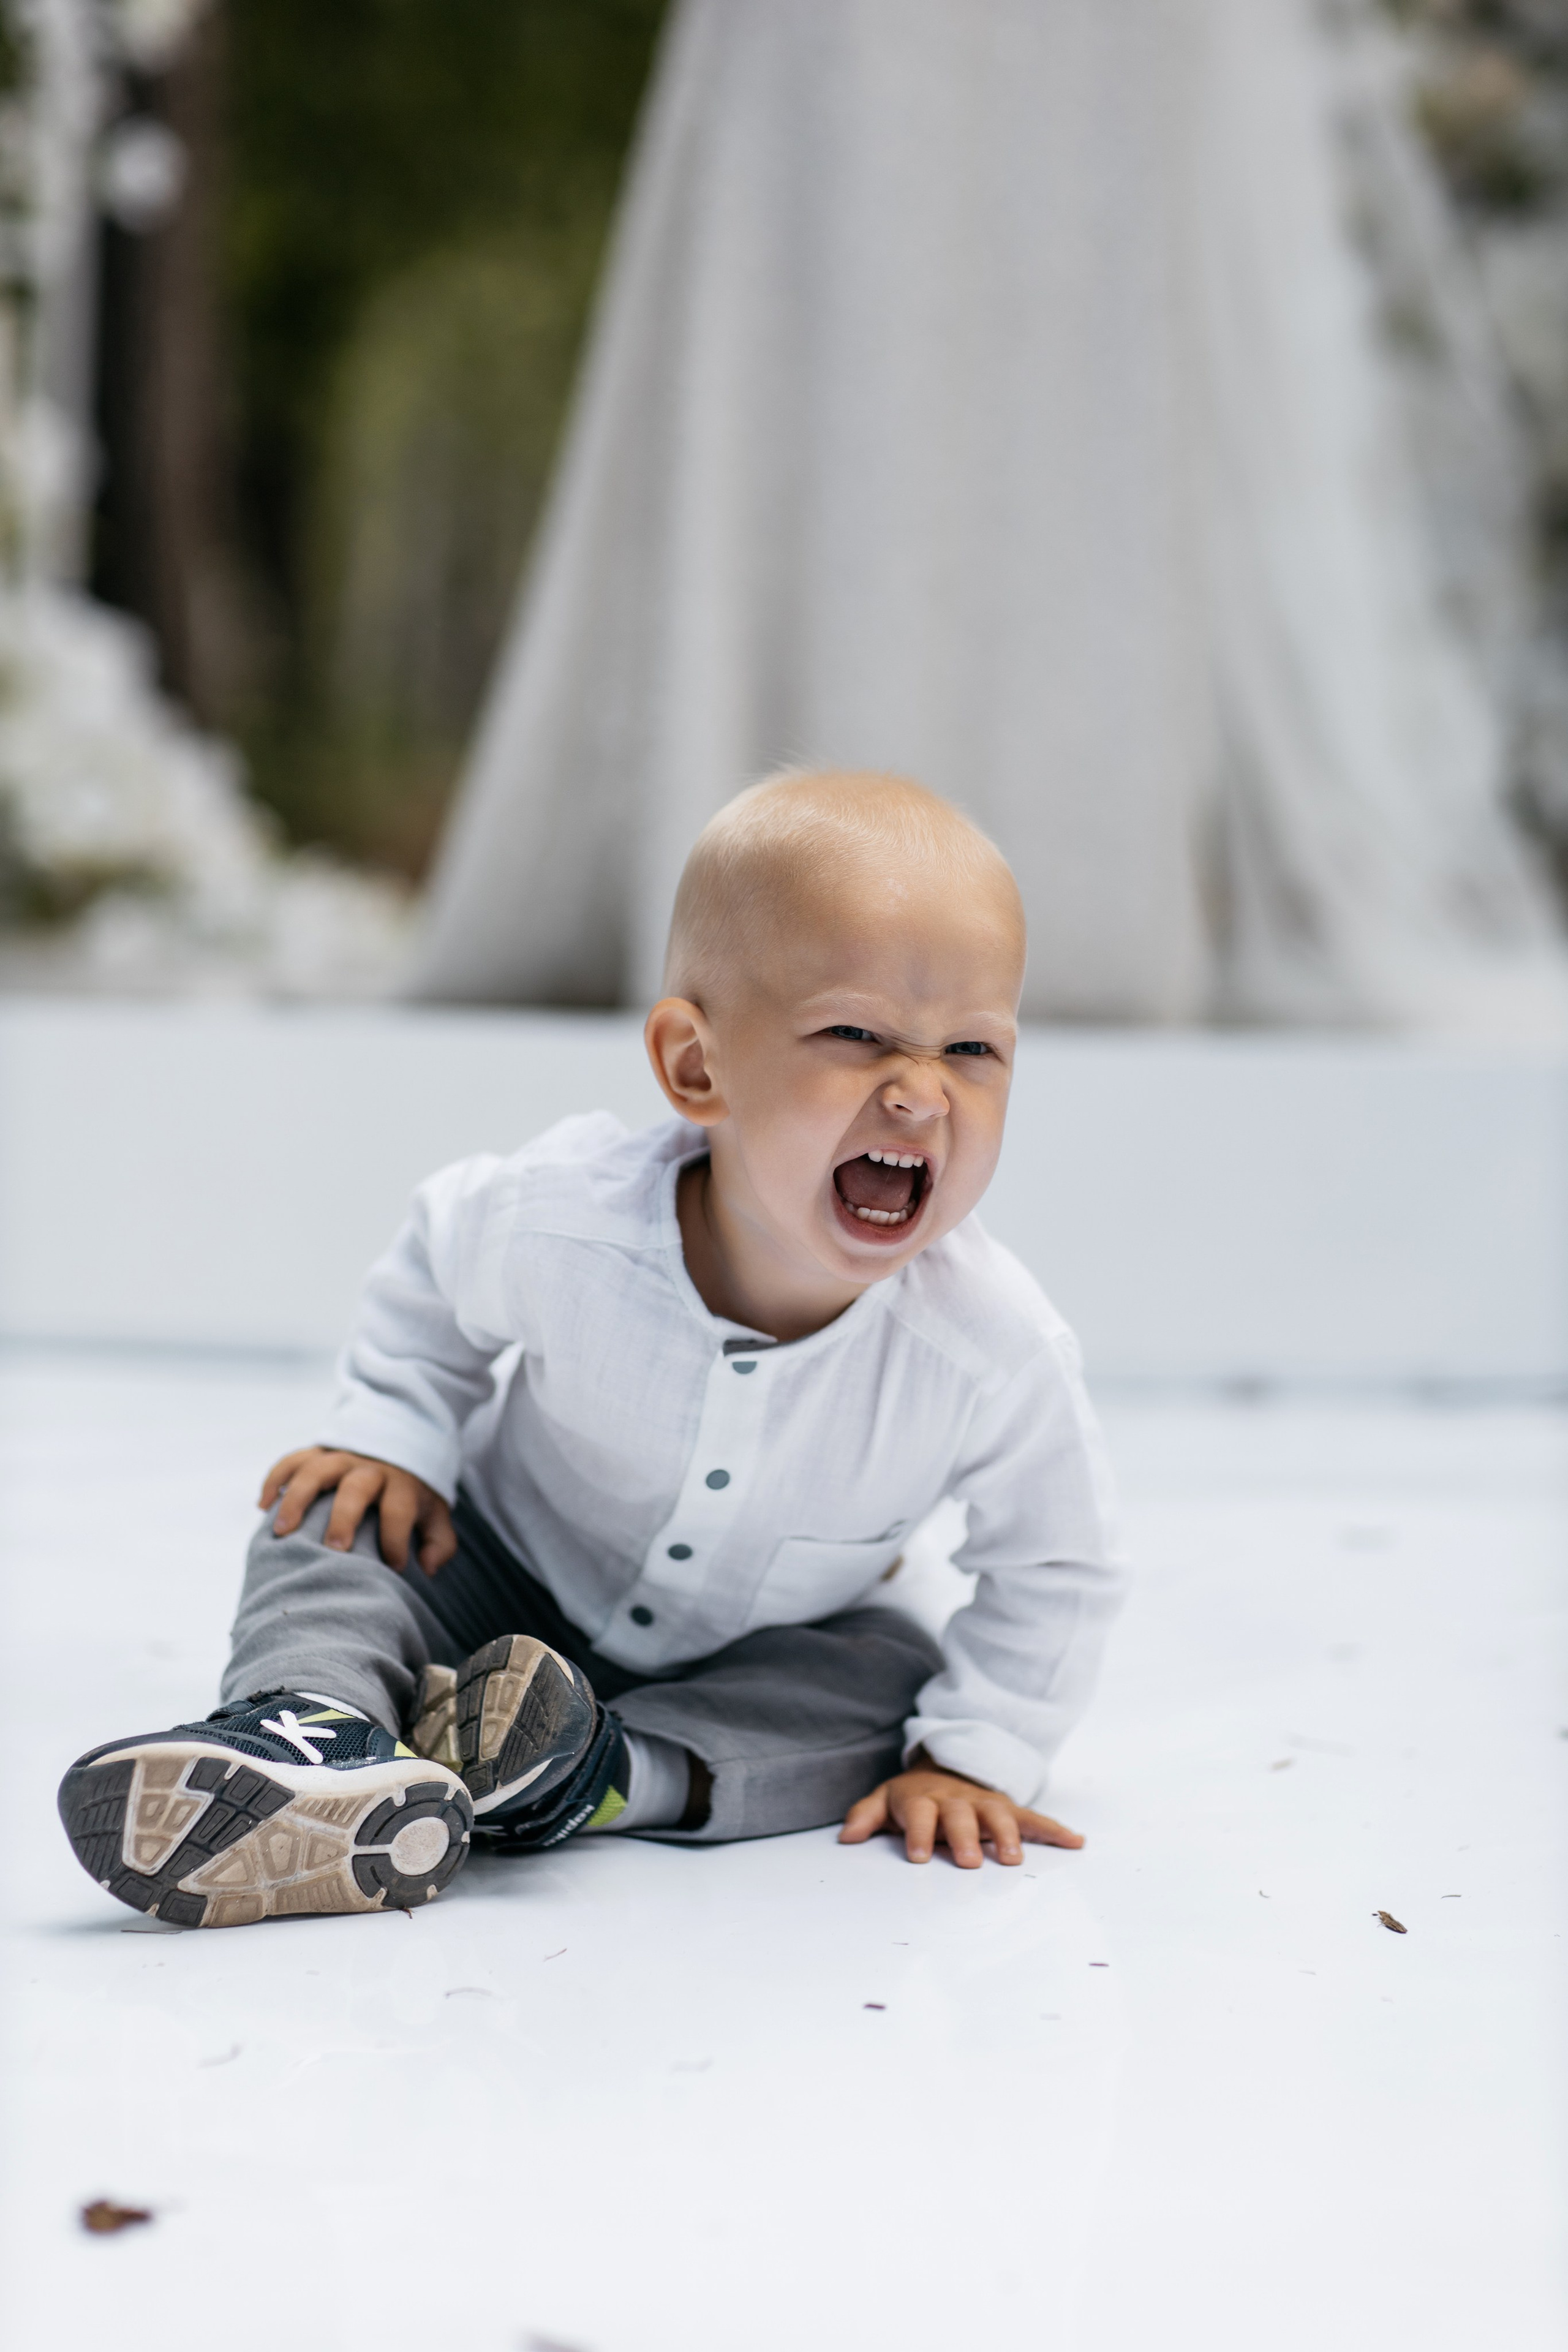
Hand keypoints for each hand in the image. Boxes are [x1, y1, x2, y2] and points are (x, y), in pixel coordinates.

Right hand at [258, 1446, 455, 1574]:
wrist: (399, 1441)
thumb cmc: (411, 1492)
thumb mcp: (434, 1512)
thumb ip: (439, 1541)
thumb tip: (428, 1569)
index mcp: (402, 1483)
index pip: (400, 1508)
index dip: (397, 1537)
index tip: (393, 1567)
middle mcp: (369, 1466)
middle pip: (356, 1488)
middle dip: (344, 1517)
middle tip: (334, 1549)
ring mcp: (340, 1456)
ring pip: (316, 1471)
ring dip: (297, 1499)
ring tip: (281, 1531)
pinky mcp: (317, 1451)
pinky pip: (292, 1459)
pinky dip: (275, 1479)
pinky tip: (262, 1505)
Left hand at [838, 1753, 1083, 1867]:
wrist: (946, 1769)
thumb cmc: (913, 1798)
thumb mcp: (884, 1800)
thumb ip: (865, 1816)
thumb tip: (845, 1838)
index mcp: (923, 1799)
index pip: (919, 1813)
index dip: (918, 1833)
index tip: (918, 1857)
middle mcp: (956, 1800)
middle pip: (961, 1814)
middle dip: (965, 1836)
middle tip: (969, 1862)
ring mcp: (984, 1803)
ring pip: (998, 1813)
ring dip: (1007, 1835)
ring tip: (1013, 1860)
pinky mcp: (1008, 1809)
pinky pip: (1032, 1817)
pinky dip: (1054, 1829)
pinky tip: (1075, 1842)